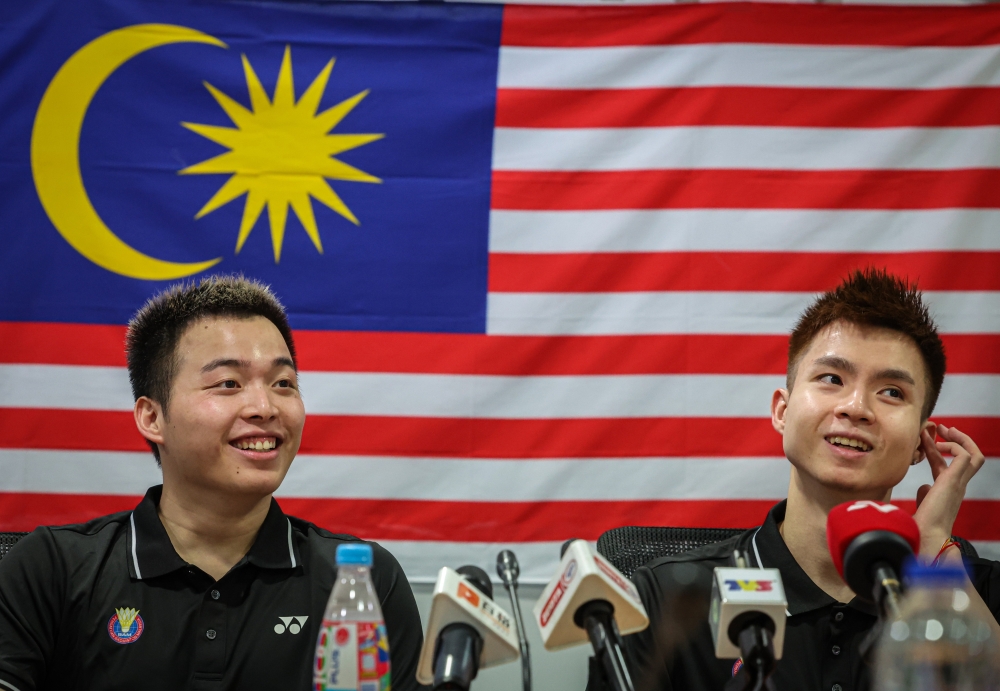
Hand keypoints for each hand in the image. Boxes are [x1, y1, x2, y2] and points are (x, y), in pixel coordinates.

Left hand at [913, 424, 984, 557]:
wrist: (926, 534)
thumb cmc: (922, 523)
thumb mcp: (924, 504)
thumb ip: (925, 494)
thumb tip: (923, 486)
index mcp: (949, 489)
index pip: (946, 464)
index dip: (935, 449)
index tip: (923, 437)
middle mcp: (958, 485)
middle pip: (968, 457)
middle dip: (956, 439)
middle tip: (939, 427)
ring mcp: (960, 482)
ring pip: (974, 455)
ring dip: (960, 439)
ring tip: (943, 430)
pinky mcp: (956, 480)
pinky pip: (965, 455)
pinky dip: (953, 445)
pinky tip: (937, 444)